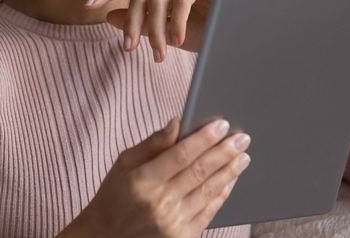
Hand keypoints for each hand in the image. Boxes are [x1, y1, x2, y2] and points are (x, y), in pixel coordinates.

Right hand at [61, 118, 250, 237]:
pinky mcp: (181, 237)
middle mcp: (159, 203)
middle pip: (199, 171)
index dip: (204, 139)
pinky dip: (222, 195)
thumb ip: (153, 143)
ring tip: (243, 157)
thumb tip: (178, 122)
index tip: (222, 125)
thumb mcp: (124, 163)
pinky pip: (208, 212)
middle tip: (242, 138)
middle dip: (224, 152)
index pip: (181, 155)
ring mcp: (172, 223)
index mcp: (142, 181)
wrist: (107, 237)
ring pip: (208, 191)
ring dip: (229, 172)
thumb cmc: (115, 196)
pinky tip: (231, 180)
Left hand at [86, 0, 220, 61]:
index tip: (88, 5)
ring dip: (157, 31)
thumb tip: (109, 18)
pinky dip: (176, 21)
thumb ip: (142, 24)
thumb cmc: (209, 28)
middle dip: (133, 25)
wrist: (242, 28)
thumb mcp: (170, 32)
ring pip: (159, 0)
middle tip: (129, 49)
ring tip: (159, 55)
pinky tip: (177, 40)